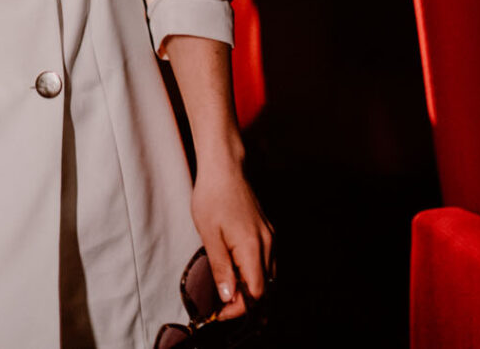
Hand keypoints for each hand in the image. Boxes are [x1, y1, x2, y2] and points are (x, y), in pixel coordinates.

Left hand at [189, 158, 272, 319]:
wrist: (225, 168)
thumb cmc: (213, 197)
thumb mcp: (209, 234)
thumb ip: (221, 267)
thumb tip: (229, 296)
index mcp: (253, 248)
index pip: (256, 292)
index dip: (240, 307)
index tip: (221, 312)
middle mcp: (268, 245)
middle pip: (266, 287)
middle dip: (246, 302)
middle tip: (222, 307)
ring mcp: (270, 238)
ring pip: (268, 276)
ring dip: (251, 289)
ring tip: (228, 294)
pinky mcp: (267, 232)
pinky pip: (267, 262)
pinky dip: (255, 274)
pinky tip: (238, 275)